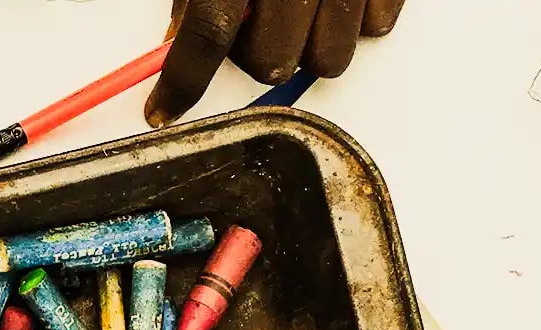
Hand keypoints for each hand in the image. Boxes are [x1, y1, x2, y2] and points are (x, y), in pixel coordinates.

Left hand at [145, 0, 404, 126]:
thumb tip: (180, 32)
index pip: (207, 33)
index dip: (182, 82)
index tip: (164, 108)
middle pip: (271, 61)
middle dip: (255, 54)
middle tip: (251, 22)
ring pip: (329, 59)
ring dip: (309, 46)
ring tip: (300, 7)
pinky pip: (376, 29)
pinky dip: (356, 21)